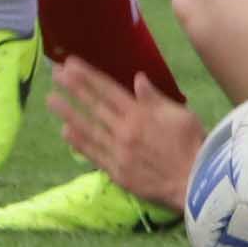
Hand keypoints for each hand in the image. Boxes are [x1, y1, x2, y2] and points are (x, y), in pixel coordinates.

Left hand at [47, 57, 202, 212]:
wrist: (196, 182)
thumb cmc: (193, 144)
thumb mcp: (179, 114)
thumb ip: (155, 98)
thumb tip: (138, 79)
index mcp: (141, 113)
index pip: (108, 90)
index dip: (88, 76)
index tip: (71, 64)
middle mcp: (125, 130)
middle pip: (95, 106)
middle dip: (73, 88)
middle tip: (55, 73)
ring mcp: (118, 152)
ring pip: (89, 128)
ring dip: (68, 113)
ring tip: (51, 99)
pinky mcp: (117, 172)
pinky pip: (94, 154)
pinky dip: (79, 142)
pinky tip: (66, 132)